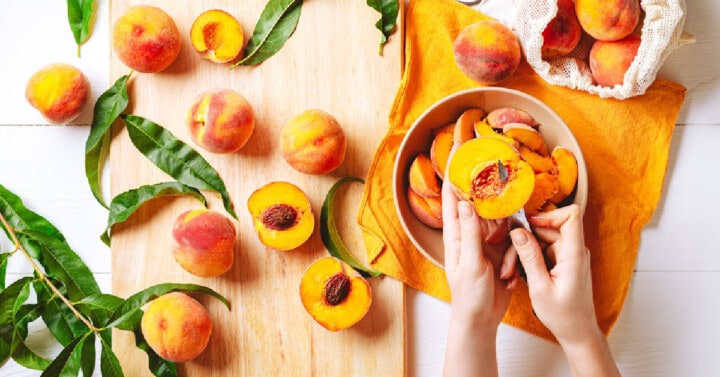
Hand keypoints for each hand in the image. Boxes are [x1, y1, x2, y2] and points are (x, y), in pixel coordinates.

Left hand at [442, 176, 516, 328]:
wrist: (481, 319)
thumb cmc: (468, 295)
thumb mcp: (471, 262)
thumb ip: (470, 232)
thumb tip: (465, 202)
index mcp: (456, 235)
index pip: (452, 199)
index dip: (453, 175)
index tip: (457, 153)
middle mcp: (470, 234)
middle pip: (478, 203)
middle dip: (485, 189)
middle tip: (494, 168)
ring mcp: (486, 242)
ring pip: (499, 219)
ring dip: (504, 221)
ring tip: (509, 221)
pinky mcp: (501, 252)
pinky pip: (511, 236)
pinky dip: (515, 240)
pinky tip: (516, 250)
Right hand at [511, 205, 619, 376]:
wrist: (576, 332)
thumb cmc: (563, 315)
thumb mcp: (540, 287)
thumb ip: (529, 256)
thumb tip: (518, 231)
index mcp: (574, 254)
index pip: (571, 215)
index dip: (548, 215)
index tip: (527, 225)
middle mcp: (574, 251)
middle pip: (548, 227)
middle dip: (525, 239)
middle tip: (509, 260)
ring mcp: (568, 255)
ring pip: (541, 239)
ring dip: (523, 251)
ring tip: (511, 272)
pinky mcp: (562, 261)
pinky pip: (542, 250)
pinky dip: (529, 259)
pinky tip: (518, 275)